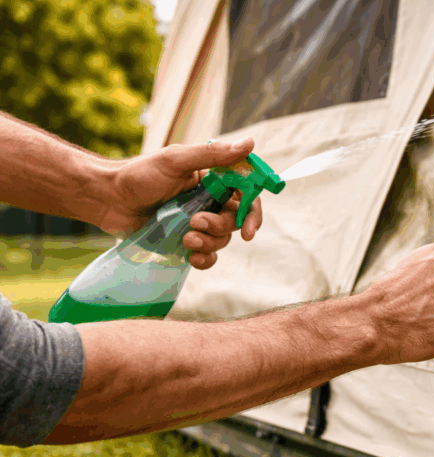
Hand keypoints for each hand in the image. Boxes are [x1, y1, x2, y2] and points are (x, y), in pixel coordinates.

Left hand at [97, 138, 263, 268]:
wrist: (107, 200)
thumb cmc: (138, 175)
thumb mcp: (175, 161)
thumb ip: (213, 155)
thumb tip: (250, 144)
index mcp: (212, 180)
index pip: (246, 195)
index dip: (252, 212)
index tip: (249, 228)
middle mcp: (209, 202)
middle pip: (235, 221)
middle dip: (220, 227)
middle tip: (195, 222)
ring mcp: (197, 223)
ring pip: (222, 240)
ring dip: (208, 242)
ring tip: (184, 237)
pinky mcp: (185, 242)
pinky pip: (208, 256)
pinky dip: (204, 259)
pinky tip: (191, 257)